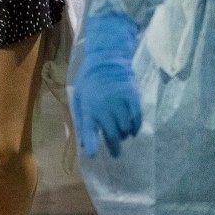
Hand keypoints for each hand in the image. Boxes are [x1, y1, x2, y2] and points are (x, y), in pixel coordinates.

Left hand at [70, 11, 141, 157]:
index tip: (94, 155)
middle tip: (116, 154)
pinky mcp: (132, 97)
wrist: (107, 58)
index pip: (89, 129)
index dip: (92, 143)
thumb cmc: (89, 81)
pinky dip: (135, 127)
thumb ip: (81, 120)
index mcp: (88, 107)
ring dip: (124, 135)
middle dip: (114, 147)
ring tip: (123, 137)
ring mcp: (119, 102)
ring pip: (125, 128)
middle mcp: (104, 107)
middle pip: (111, 133)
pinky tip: (133, 131)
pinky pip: (136, 118)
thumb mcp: (78, 99)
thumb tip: (84, 143)